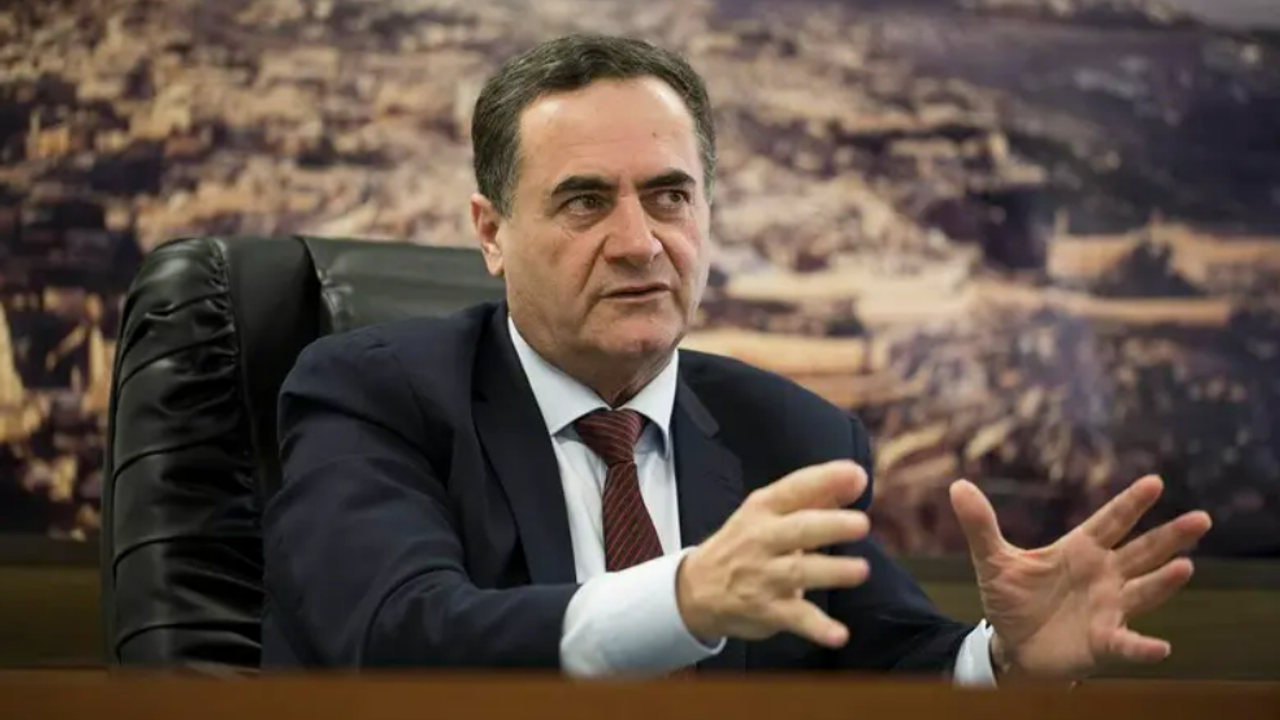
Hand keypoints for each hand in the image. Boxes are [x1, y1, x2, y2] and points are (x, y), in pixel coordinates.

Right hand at [676, 460, 871, 647]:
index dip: (826, 479)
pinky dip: (817, 628)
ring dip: (832, 571)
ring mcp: (763, 576)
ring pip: (799, 572)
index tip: (857, 476)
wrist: (696, 589)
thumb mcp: (767, 514)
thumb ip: (812, 498)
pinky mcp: (767, 611)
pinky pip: (795, 619)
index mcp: (763, 508)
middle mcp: (762, 539)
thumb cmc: (742, 545)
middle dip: (831, 526)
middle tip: (862, 524)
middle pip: (800, 530)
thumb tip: (855, 480)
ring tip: (860, 570)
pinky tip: (839, 634)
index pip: (795, 488)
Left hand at [950, 475, 1211, 679]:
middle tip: (1201, 518)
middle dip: (1170, 536)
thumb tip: (957, 485)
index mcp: (1079, 550)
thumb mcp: (992, 560)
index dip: (1131, 504)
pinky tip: (1160, 647)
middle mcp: (1103, 576)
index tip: (1155, 482)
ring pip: (1143, 590)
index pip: (1110, 521)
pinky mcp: (1103, 641)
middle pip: (1141, 551)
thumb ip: (980, 524)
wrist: (1012, 646)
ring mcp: (1108, 608)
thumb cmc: (1012, 600)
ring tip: (1186, 566)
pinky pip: (1127, 643)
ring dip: (1164, 582)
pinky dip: (1142, 646)